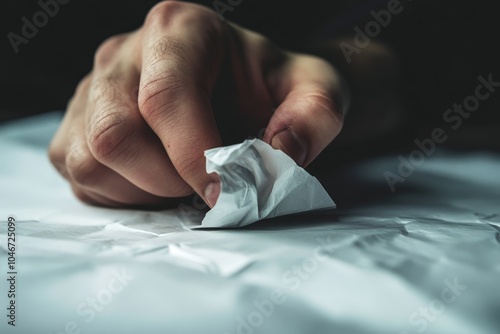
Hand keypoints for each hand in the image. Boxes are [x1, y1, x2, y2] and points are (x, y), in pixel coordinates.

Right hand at [48, 1, 347, 207]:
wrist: (237, 90)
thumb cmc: (267, 89)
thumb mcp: (314, 90)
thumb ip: (317, 114)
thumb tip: (282, 152)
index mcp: (179, 30)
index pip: (168, 95)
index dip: (194, 154)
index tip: (223, 193)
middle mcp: (123, 54)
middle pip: (117, 134)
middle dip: (166, 179)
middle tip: (205, 186)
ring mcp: (92, 89)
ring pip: (91, 160)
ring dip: (143, 190)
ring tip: (181, 181)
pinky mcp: (75, 124)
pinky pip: (82, 174)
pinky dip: (122, 194)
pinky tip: (156, 181)